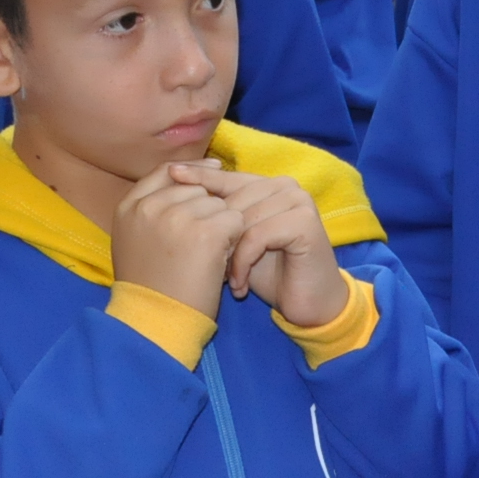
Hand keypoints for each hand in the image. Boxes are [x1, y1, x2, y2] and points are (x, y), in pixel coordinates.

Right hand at [110, 160, 243, 318]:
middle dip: (208, 210)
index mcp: (129, 208)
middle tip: (201, 245)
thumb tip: (195, 175)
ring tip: (207, 256)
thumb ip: (155, 208)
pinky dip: (235, 239)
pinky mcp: (205, 232)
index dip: (194, 172)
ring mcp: (177, 217)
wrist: (155, 324)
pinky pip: (235, 220)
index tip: (215, 173)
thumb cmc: (151, 288)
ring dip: (222, 226)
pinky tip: (221, 260)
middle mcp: (150, 207)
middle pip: (198, 188)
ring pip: (219, 203)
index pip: (167, 171)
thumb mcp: (137, 240)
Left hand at [171, 165, 348, 328]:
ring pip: (243, 219)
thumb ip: (219, 218)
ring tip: (223, 280)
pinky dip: (243, 263)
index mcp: (268, 184)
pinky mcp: (305, 221)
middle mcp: (285, 186)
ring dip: (228, 255)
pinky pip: (257, 236)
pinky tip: (238, 286)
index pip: (226, 177)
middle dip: (214, 235)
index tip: (171, 174)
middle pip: (233, 200)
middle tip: (206, 268)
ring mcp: (298, 201)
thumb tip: (178, 195)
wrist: (307, 304)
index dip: (198, 177)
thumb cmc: (268, 273)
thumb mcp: (236, 242)